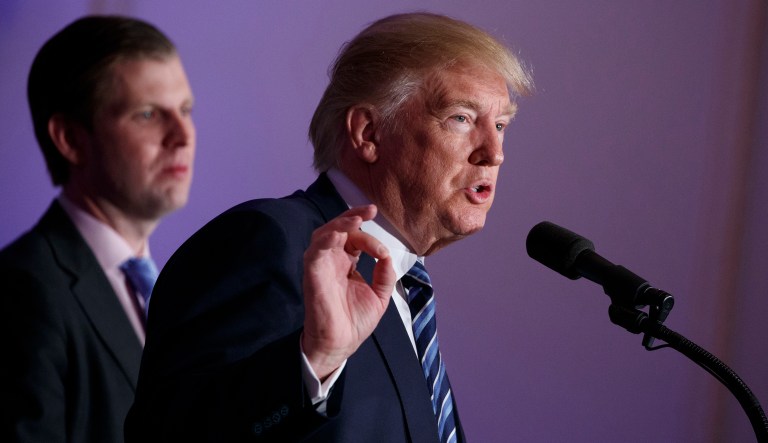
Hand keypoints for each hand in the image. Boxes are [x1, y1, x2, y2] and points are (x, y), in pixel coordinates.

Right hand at [301, 205, 394, 380]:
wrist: (341, 345)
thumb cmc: (355, 322)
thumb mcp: (379, 296)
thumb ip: (385, 274)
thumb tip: (387, 255)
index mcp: (346, 263)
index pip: (354, 237)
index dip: (368, 233)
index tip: (382, 246)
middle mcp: (332, 261)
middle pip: (338, 229)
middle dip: (352, 216)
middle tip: (369, 209)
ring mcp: (321, 267)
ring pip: (323, 235)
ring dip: (339, 224)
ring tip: (356, 219)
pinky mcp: (312, 276)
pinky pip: (314, 252)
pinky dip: (325, 241)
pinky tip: (338, 235)